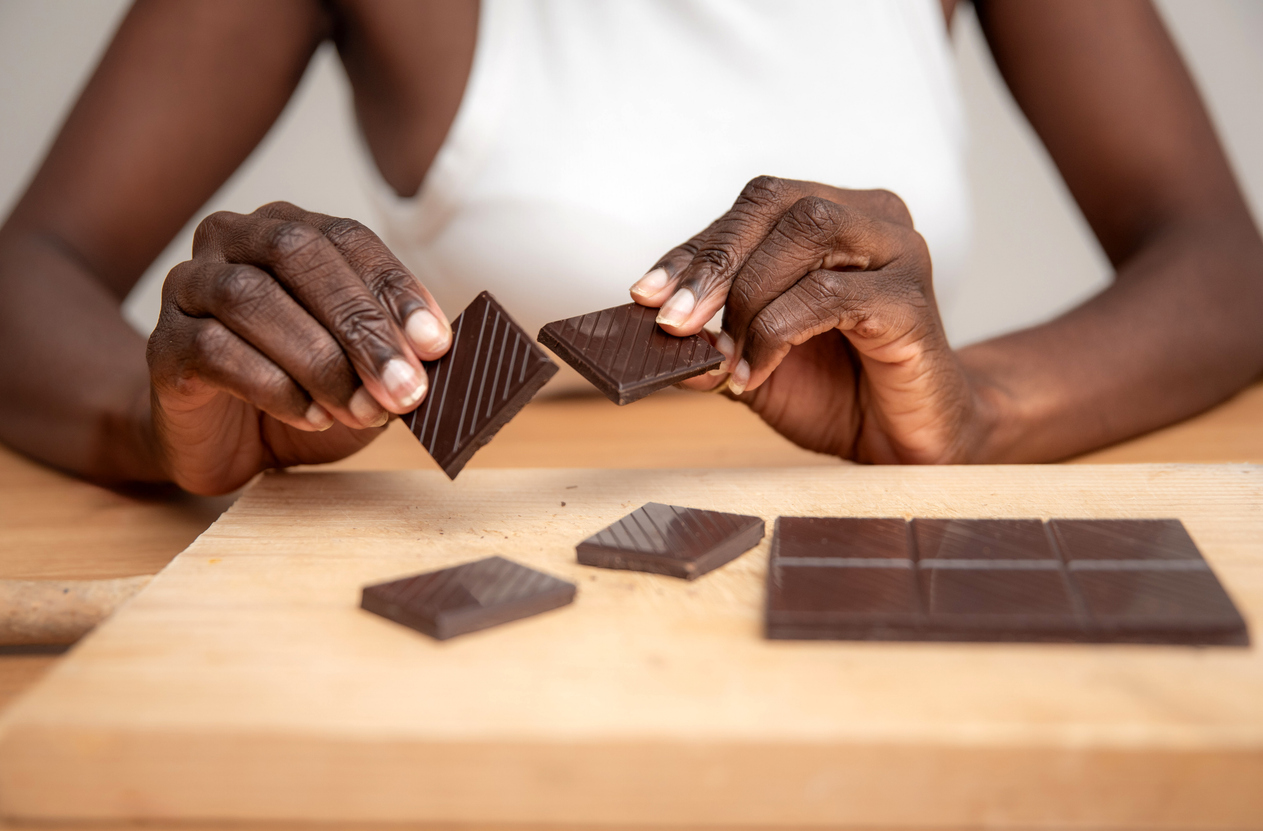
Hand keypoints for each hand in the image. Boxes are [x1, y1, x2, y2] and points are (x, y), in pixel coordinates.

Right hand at [147, 202, 451, 493]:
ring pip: (251, 299)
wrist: (220, 441)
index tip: (437, 343)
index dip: (395, 288)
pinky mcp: (163, 346)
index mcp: (289, 232)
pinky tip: (312, 415)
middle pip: (297, 255)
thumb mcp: (363, 374)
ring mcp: (189, 289)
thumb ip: (395, 357)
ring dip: (320, 360)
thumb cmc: (300, 393)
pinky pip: (215, 350)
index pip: (348, 238)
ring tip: (361, 410)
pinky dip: (275, 386)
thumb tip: (439, 358)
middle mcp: (232, 242)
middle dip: (361, 323)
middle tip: (404, 386)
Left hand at [630, 177, 995, 463]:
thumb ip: (709, 340)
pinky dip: (777, 333)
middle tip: (672, 323)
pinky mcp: (912, 302)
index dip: (694, 249)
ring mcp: (899, 255)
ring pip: (805, 235)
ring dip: (746, 298)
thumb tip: (653, 333)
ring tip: (723, 359)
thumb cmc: (836, 391)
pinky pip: (831, 295)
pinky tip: (756, 373)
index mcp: (834, 216)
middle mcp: (872, 220)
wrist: (906, 442)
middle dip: (713, 264)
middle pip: (778, 204)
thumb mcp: (753, 361)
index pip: (753, 207)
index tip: (644, 294)